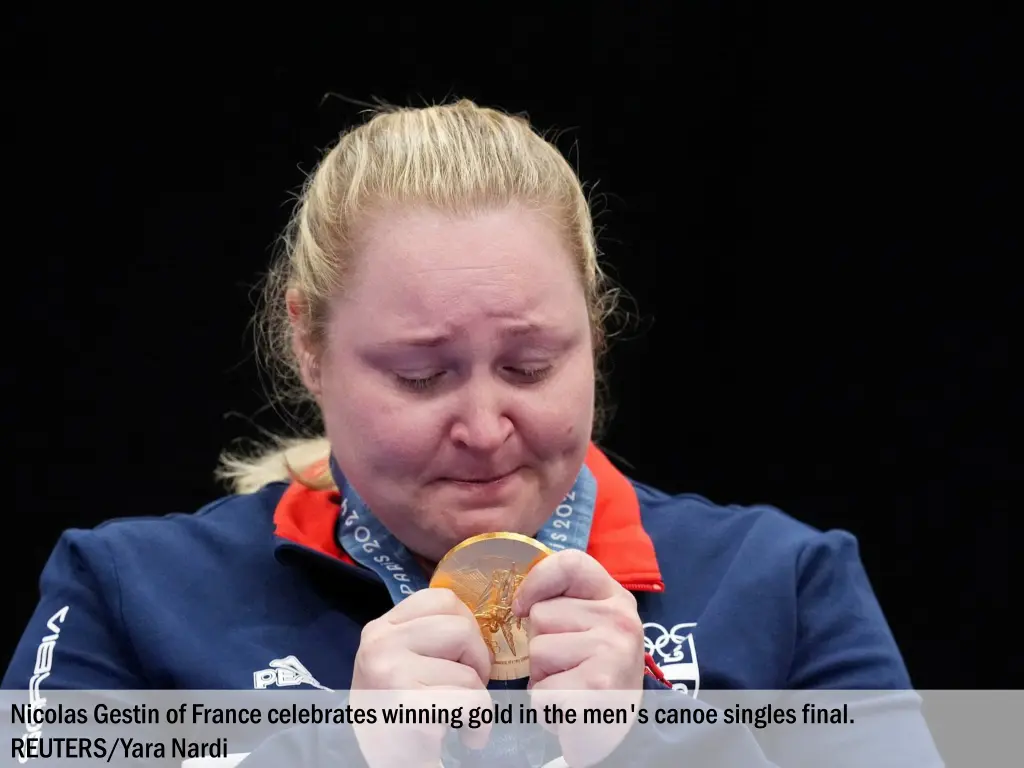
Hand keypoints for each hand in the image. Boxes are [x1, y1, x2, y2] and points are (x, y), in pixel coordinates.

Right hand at [351, 588, 493, 767]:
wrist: (384, 763)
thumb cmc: (398, 713)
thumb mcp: (401, 661)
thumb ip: (428, 636)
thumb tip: (480, 622)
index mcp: (380, 628)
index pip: (442, 599)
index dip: (465, 626)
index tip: (460, 657)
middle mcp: (380, 643)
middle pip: (462, 628)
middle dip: (477, 661)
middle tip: (466, 688)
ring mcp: (391, 671)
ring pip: (470, 669)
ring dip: (477, 696)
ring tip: (460, 716)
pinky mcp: (410, 704)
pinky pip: (473, 701)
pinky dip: (481, 722)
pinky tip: (467, 735)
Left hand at [513, 549, 645, 765]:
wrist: (616, 731)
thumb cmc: (594, 674)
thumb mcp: (589, 627)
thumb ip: (564, 603)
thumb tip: (518, 601)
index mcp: (615, 598)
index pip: (570, 563)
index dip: (537, 581)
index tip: (523, 607)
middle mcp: (620, 619)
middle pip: (542, 613)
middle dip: (541, 644)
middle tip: (568, 666)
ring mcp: (612, 650)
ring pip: (538, 650)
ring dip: (542, 676)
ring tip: (569, 685)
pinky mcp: (597, 686)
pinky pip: (541, 687)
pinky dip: (545, 704)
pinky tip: (568, 707)